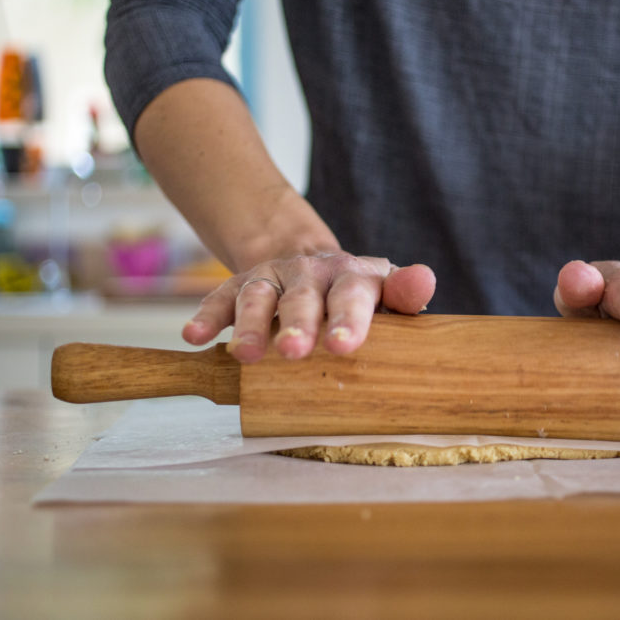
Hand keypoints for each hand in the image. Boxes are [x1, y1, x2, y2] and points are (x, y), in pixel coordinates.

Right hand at [182, 252, 435, 361]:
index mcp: (353, 276)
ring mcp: (273, 277)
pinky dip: (207, 316)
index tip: (344, 344)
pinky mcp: (241, 285)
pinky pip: (221, 298)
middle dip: (297, 324)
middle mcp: (310, 272)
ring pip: (259, 297)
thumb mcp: (385, 292)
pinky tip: (195, 336)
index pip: (353, 294)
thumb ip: (405, 293)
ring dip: (251, 325)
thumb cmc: (358, 294)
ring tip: (246, 356)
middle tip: (294, 352)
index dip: (349, 318)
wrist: (312, 263)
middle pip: (302, 297)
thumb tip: (425, 281)